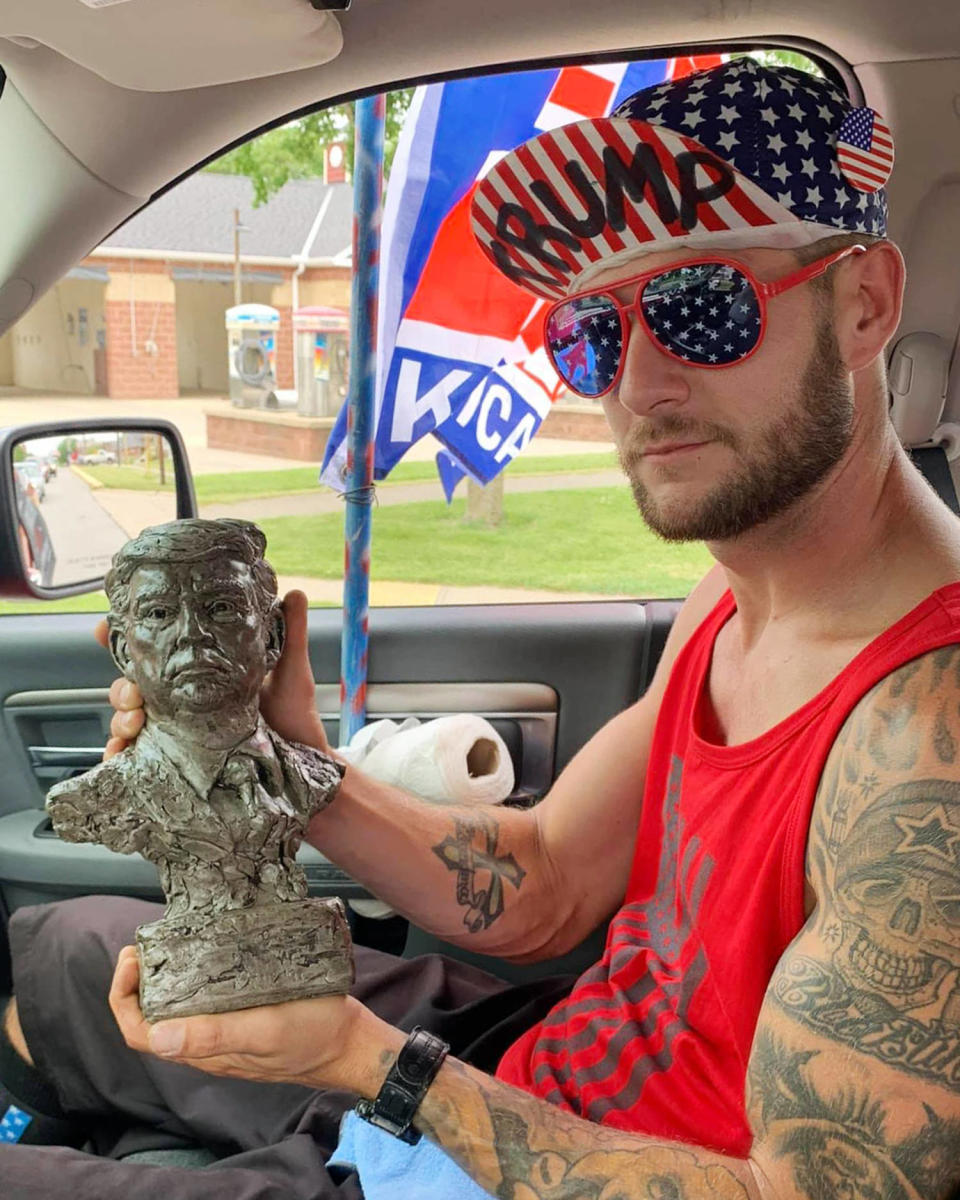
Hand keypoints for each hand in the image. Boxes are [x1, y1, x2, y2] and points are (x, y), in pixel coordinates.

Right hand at [96, 590, 332, 760]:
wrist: (303, 762)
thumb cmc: (293, 717)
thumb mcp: (290, 670)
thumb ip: (290, 632)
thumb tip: (295, 593)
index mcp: (198, 676)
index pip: (154, 656)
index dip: (123, 643)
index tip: (103, 628)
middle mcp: (182, 703)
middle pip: (133, 689)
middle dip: (123, 687)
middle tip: (135, 692)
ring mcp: (178, 733)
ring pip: (130, 721)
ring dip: (121, 718)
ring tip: (135, 720)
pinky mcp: (178, 763)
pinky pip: (138, 761)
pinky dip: (120, 756)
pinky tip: (121, 754)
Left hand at [109, 946, 398, 1093]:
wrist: (349, 1042)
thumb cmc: (311, 1035)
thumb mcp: (263, 1031)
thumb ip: (214, 1034)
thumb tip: (156, 1036)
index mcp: (203, 1050)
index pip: (139, 1032)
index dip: (123, 997)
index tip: (132, 958)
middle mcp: (207, 1044)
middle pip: (152, 1017)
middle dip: (140, 980)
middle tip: (148, 940)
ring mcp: (224, 1031)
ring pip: (177, 1008)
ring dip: (164, 976)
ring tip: (172, 939)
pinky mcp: (243, 1016)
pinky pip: (205, 1000)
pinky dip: (194, 976)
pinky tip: (209, 951)